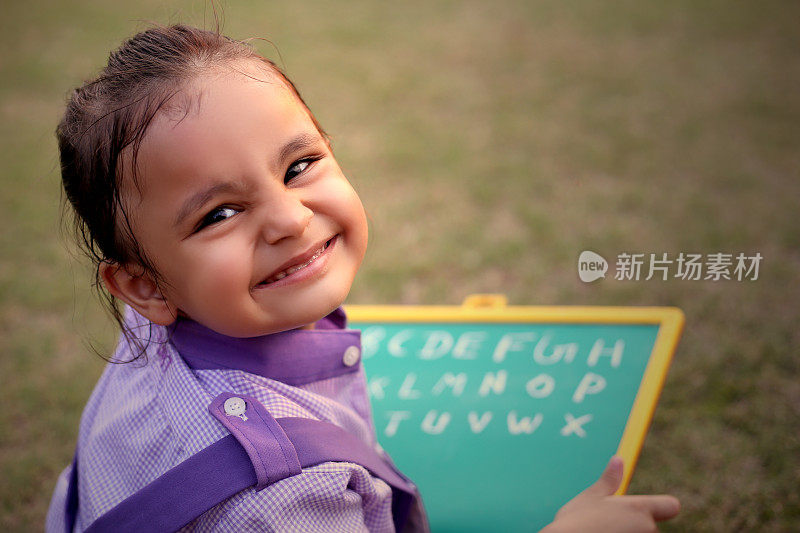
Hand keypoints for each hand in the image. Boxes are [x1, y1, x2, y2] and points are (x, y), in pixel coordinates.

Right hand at [542, 456, 679, 532]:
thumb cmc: (577, 522)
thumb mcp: (592, 497)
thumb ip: (610, 480)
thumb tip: (618, 459)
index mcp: (639, 509)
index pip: (670, 506)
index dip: (661, 506)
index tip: (647, 509)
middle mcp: (647, 528)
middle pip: (649, 525)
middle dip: (633, 524)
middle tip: (606, 524)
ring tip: (602, 532)